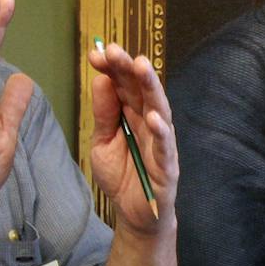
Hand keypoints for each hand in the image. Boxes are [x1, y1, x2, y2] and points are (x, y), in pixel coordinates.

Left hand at [88, 39, 176, 233]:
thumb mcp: (103, 141)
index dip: (113, 68)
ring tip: (141, 67)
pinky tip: (155, 118)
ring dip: (151, 88)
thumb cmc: (123, 175)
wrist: (134, 215)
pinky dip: (162, 133)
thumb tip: (101, 80)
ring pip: (160, 110)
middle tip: (115, 50)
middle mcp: (151, 123)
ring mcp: (162, 144)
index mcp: (133, 114)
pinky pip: (165, 148)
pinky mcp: (167, 168)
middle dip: (130, 69)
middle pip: (142, 91)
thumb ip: (104, 114)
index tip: (97, 53)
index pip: (125, 85)